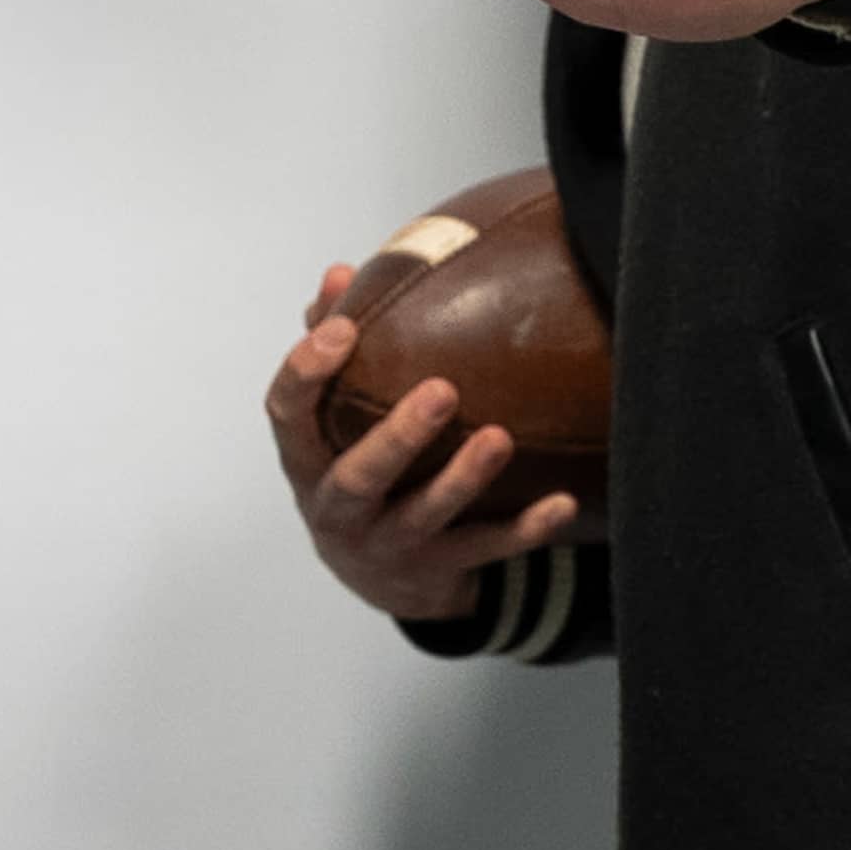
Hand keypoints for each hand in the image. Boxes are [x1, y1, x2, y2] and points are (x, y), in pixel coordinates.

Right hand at [265, 263, 584, 621]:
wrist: (375, 575)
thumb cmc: (353, 465)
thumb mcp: (330, 419)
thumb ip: (333, 351)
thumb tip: (340, 273)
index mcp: (307, 459)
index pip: (286, 414)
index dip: (307, 373)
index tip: (343, 329)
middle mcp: (337, 509)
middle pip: (358, 477)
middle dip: (398, 437)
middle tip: (442, 390)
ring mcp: (387, 545)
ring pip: (423, 517)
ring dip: (463, 480)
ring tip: (500, 438)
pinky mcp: (436, 570)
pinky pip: (484, 551)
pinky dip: (525, 530)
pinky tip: (564, 504)